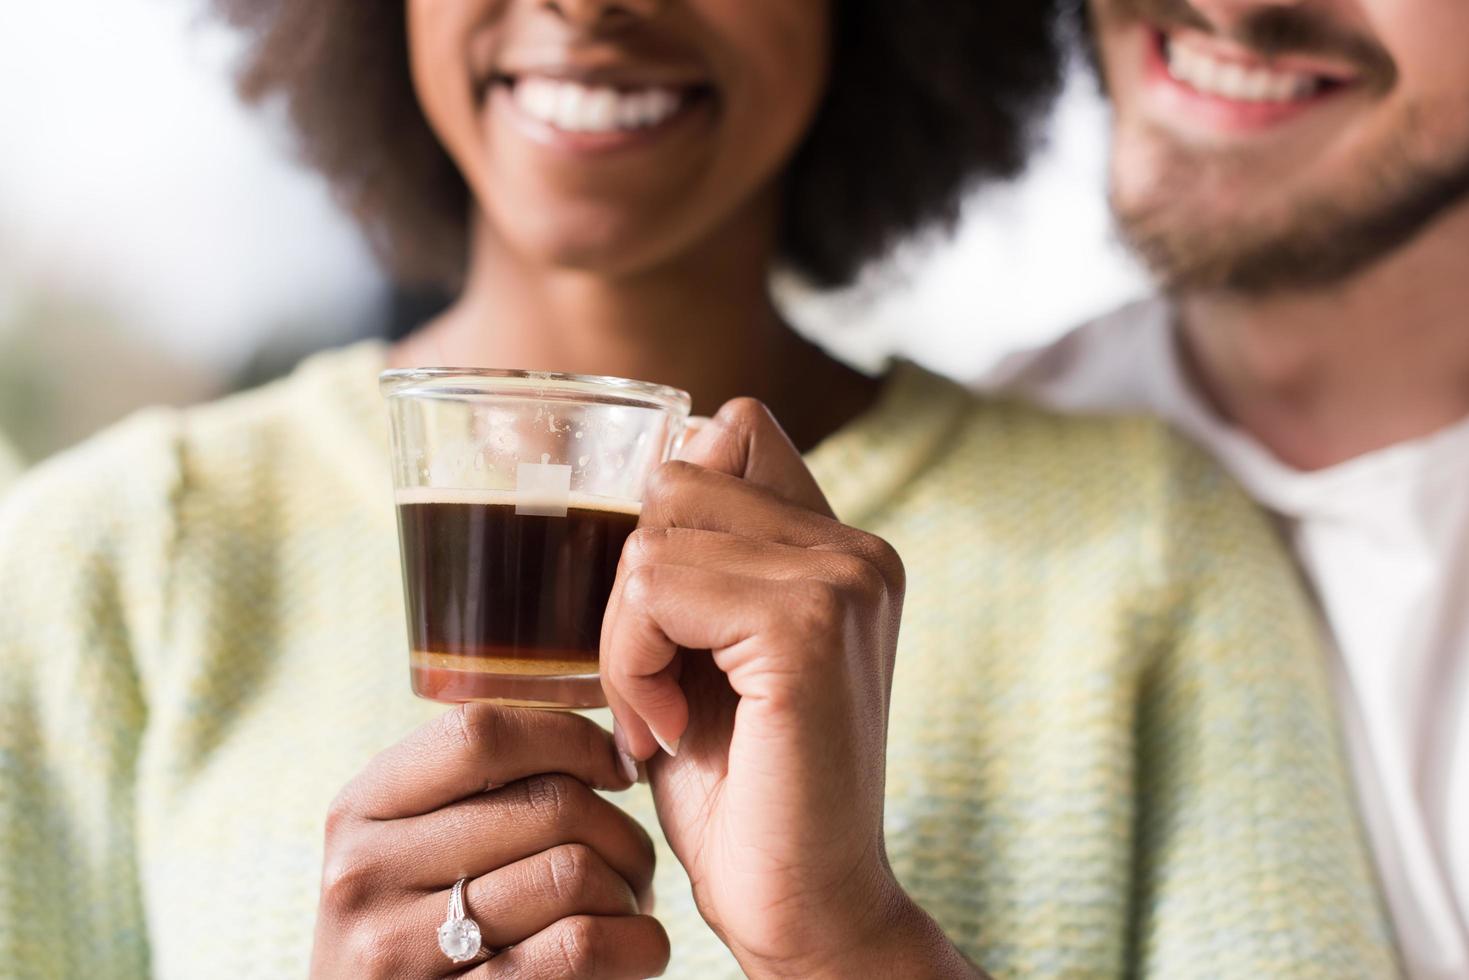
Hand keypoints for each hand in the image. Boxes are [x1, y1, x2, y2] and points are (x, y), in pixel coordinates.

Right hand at [311, 705, 668, 978]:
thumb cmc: (421, 936)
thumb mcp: (409, 852)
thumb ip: (472, 793)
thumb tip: (608, 742)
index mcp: (361, 809)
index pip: (481, 733)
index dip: (571, 737)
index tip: (616, 766)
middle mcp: (364, 873)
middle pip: (547, 804)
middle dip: (621, 829)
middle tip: (636, 862)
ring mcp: (398, 948)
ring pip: (572, 872)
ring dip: (630, 890)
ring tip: (629, 907)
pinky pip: (579, 946)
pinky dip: (636, 943)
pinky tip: (638, 950)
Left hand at [600, 399, 922, 976]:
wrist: (805, 906)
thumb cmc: (744, 788)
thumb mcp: (710, 652)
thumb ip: (700, 559)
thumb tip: (656, 457)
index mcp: (843, 549)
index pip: (734, 428)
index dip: (672, 507)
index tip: (667, 615)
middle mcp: (857, 549)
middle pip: (679, 474)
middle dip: (635, 580)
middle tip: (659, 682)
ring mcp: (842, 580)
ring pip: (656, 527)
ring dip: (625, 630)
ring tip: (665, 712)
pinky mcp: (806, 628)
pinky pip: (654, 587)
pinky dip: (631, 661)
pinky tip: (670, 728)